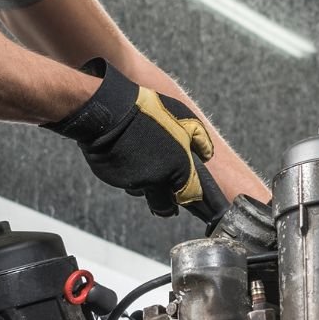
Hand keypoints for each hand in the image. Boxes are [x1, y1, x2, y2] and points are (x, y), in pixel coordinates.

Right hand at [46, 59, 225, 218]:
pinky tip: (127, 156)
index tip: (201, 207)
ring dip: (147, 186)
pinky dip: (129, 175)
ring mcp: (134, 182)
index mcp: (179, 169)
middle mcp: (157, 182)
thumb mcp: (184, 117)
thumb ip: (199, 138)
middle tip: (171, 201)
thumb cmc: (150, 111)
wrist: (111, 111)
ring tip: (144, 163)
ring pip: (144, 192)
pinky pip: (125, 183)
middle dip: (168, 205)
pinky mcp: (114, 180)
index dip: (197, 202)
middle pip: (166, 207)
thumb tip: (207, 154)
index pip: (192, 197)